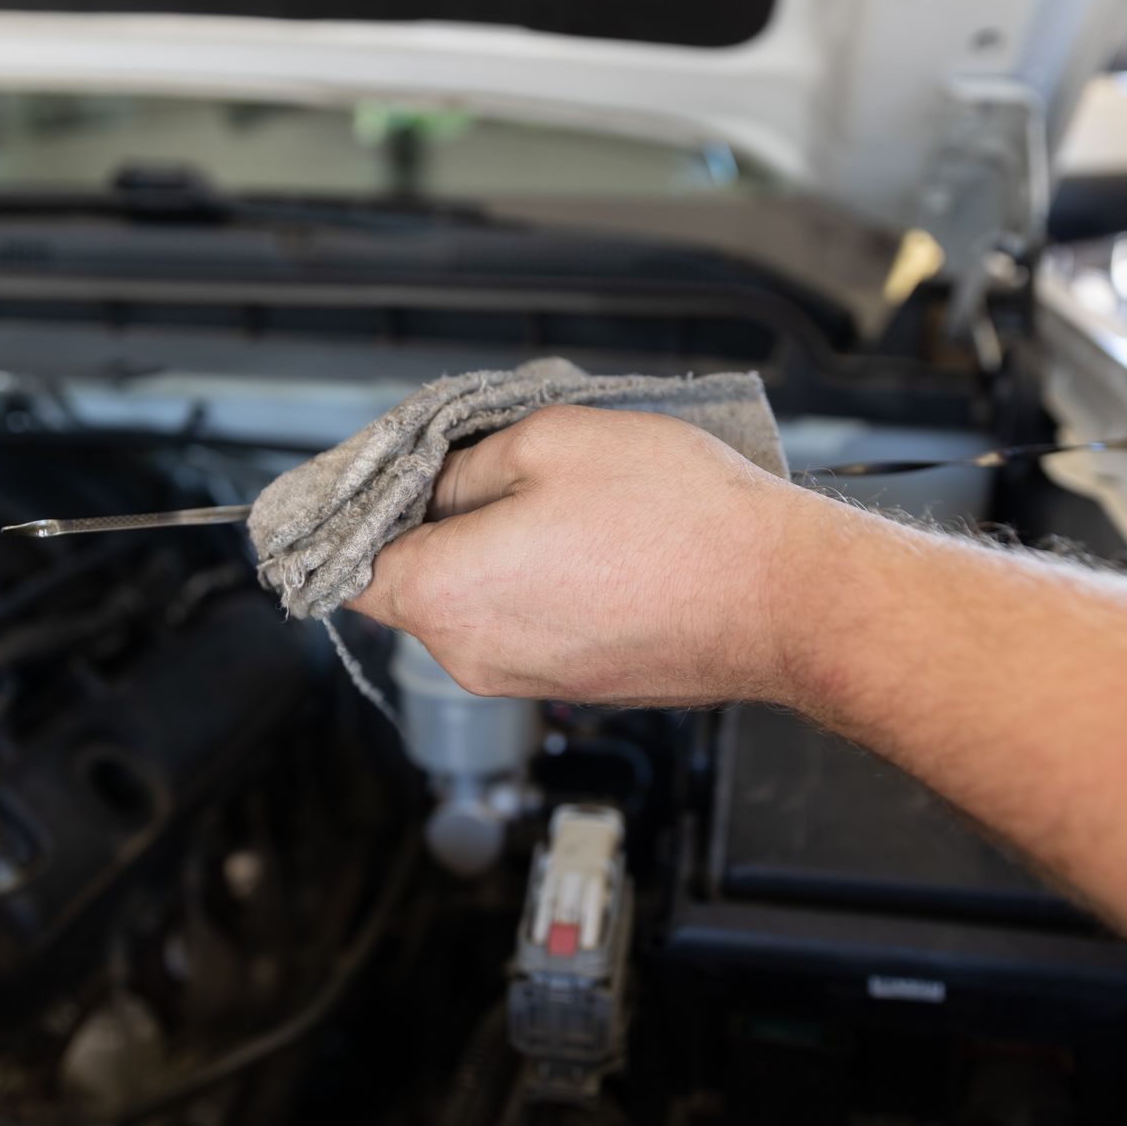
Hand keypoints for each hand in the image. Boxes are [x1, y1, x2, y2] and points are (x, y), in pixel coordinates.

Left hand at [346, 405, 829, 704]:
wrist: (781, 599)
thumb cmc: (676, 518)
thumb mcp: (550, 442)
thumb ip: (463, 466)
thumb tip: (429, 485)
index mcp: (445, 593)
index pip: (345, 567)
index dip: (352, 517)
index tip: (369, 483)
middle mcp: (471, 655)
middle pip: (409, 586)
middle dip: (430, 525)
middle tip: (479, 465)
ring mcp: (525, 680)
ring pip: (470, 606)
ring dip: (488, 554)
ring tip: (555, 500)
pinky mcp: (574, 685)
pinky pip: (523, 627)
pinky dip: (535, 586)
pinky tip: (589, 543)